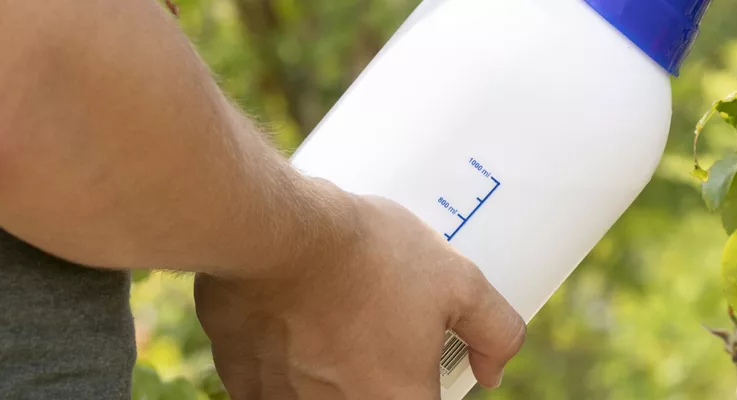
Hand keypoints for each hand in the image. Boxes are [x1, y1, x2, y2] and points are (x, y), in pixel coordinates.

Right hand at [196, 194, 525, 397]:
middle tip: (375, 332)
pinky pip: (273, 385)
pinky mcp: (241, 387)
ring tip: (333, 318)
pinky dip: (286, 363)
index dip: (427, 383)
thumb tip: (493, 369)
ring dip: (329, 371)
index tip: (420, 359)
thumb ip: (494, 331)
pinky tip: (291, 321)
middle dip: (377, 373)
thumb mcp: (459, 281)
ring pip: (320, 395)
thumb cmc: (370, 256)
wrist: (276, 230)